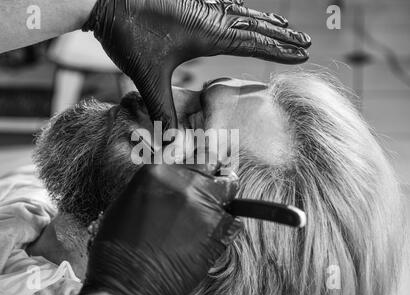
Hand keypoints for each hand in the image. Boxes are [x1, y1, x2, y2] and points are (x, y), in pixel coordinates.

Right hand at [78, 164, 240, 294]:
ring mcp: (202, 205)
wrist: (126, 282)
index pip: (190, 152)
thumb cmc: (119, 247)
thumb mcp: (128, 202)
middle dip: (213, 174)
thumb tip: (175, 180)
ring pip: (228, 189)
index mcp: (157, 172)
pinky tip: (211, 234)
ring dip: (221, 199)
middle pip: (213, 165)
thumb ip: (156, 184)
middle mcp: (183, 183)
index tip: (205, 166)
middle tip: (213, 185)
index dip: (199, 161)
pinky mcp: (216, 230)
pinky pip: (233, 219)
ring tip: (210, 213)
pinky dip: (226, 224)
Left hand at [83, 0, 310, 128]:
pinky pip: (224, 7)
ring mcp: (199, 6)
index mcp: (208, 33)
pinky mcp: (188, 3)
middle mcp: (209, 16)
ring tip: (282, 25)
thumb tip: (172, 142)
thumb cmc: (128, 34)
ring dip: (264, 21)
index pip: (253, 42)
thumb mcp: (149, 77)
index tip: (302, 53)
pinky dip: (240, 12)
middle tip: (304, 40)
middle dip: (280, 35)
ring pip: (241, 13)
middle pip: (254, 25)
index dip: (278, 49)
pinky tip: (240, 13)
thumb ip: (162, 109)